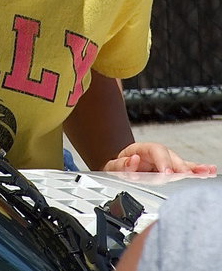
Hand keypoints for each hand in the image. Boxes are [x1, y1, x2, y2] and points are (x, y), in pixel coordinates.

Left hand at [102, 141, 216, 174]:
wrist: (119, 169)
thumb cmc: (118, 168)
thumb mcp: (113, 166)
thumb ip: (121, 164)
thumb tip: (133, 160)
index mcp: (141, 149)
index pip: (155, 150)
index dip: (162, 160)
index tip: (167, 172)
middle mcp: (156, 154)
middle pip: (171, 156)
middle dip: (179, 166)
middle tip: (187, 175)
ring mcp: (165, 162)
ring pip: (181, 163)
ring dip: (193, 168)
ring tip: (207, 171)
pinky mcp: (171, 171)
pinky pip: (185, 170)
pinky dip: (197, 171)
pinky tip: (210, 171)